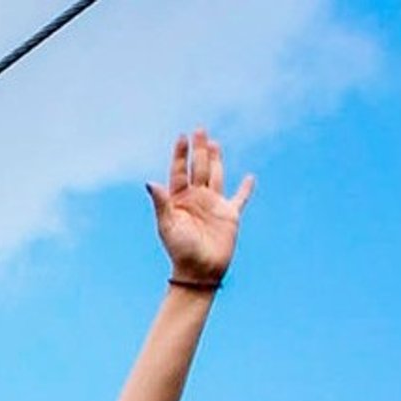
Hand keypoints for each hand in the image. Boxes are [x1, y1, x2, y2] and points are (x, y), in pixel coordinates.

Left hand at [147, 129, 251, 286]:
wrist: (199, 271)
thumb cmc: (180, 250)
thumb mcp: (167, 225)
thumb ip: (161, 203)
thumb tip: (150, 182)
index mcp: (179, 200)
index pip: (180, 172)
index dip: (181, 154)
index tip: (182, 138)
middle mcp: (196, 199)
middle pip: (199, 168)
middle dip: (199, 150)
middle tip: (199, 130)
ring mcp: (213, 205)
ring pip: (216, 176)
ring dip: (216, 159)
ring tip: (214, 143)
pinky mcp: (229, 215)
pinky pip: (240, 198)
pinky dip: (246, 188)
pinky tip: (250, 177)